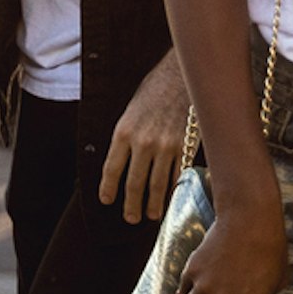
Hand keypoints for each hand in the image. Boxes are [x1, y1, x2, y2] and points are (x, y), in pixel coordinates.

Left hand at [101, 50, 194, 222]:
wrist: (182, 75)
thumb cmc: (155, 89)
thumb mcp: (131, 110)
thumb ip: (127, 137)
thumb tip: (123, 162)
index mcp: (124, 132)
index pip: (112, 169)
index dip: (108, 188)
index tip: (107, 200)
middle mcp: (143, 142)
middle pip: (135, 183)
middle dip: (131, 205)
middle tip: (131, 218)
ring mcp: (166, 147)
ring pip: (157, 184)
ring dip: (153, 204)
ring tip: (151, 215)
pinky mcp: (185, 147)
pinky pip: (177, 175)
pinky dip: (172, 189)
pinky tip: (170, 198)